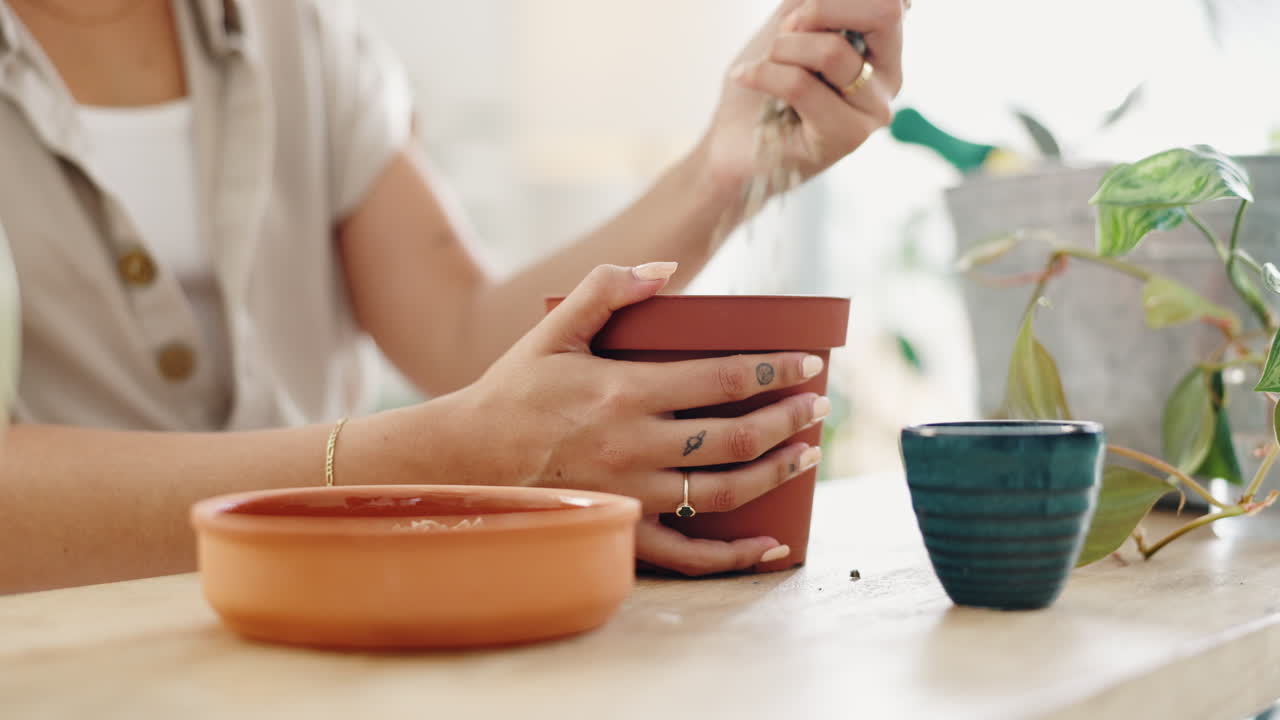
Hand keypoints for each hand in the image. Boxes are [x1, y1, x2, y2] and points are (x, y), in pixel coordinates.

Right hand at [444, 263, 827, 575]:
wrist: (467, 458)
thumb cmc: (514, 389)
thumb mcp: (554, 329)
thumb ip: (607, 289)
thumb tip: (666, 270)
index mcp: (623, 390)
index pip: (722, 378)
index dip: (775, 370)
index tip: (808, 364)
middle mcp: (634, 445)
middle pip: (735, 436)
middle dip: (789, 419)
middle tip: (820, 409)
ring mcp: (631, 493)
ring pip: (723, 490)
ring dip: (775, 473)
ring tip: (806, 456)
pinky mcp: (621, 530)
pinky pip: (687, 555)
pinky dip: (734, 556)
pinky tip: (771, 545)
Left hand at [700, 0, 906, 196]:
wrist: (732, 141)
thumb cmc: (762, 81)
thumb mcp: (789, 24)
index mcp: (883, 48)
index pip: (890, 3)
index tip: (796, 15)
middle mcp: (889, 79)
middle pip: (883, 14)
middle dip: (820, 10)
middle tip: (785, 29)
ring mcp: (871, 111)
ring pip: (832, 52)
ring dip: (783, 48)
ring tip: (764, 63)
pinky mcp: (845, 138)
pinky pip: (801, 86)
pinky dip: (763, 73)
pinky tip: (744, 77)